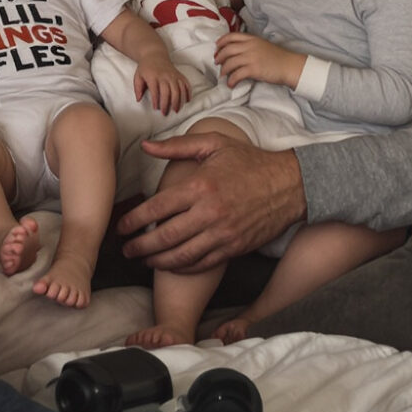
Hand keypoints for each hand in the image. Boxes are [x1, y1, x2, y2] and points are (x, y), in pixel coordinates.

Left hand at [116, 132, 305, 271]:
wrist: (290, 185)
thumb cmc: (249, 161)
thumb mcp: (213, 143)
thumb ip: (177, 146)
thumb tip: (145, 146)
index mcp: (200, 186)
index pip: (157, 208)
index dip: (134, 221)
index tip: (121, 227)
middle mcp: (210, 213)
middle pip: (165, 237)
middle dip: (140, 247)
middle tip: (125, 250)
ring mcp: (223, 234)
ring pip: (182, 256)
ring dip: (158, 262)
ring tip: (143, 261)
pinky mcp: (235, 248)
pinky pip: (203, 264)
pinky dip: (184, 268)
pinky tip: (171, 266)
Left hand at [133, 61, 189, 114]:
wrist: (155, 55)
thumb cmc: (145, 68)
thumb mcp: (138, 76)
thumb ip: (137, 88)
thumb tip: (138, 99)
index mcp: (153, 77)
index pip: (155, 91)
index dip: (156, 101)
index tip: (156, 108)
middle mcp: (165, 76)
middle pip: (168, 92)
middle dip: (167, 104)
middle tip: (165, 113)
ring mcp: (174, 75)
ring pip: (178, 90)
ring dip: (178, 101)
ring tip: (176, 110)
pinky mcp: (180, 75)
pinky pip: (186, 84)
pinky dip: (188, 93)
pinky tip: (187, 101)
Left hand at [214, 32, 304, 90]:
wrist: (289, 65)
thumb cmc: (278, 57)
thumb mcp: (262, 45)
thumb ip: (250, 46)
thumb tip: (237, 52)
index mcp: (252, 39)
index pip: (231, 36)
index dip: (221, 41)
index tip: (217, 47)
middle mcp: (250, 46)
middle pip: (227, 49)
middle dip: (219, 56)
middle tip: (217, 62)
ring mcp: (251, 58)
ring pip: (229, 63)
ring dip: (223, 70)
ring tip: (222, 75)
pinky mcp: (253, 69)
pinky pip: (236, 75)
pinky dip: (231, 80)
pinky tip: (231, 84)